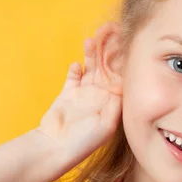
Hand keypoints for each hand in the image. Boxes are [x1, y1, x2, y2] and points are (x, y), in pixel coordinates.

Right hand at [35, 22, 123, 178]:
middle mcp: (101, 95)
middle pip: (107, 67)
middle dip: (108, 50)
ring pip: (91, 68)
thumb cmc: (84, 141)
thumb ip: (115, 103)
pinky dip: (76, 69)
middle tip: (109, 32)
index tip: (126, 44)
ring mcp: (85, 93)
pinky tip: (78, 63)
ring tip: (92, 40)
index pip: (122, 75)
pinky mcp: (68, 93)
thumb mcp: (107, 124)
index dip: (124, 60)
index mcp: (114, 101)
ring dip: (92, 54)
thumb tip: (125, 84)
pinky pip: (74, 76)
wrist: (55, 148)